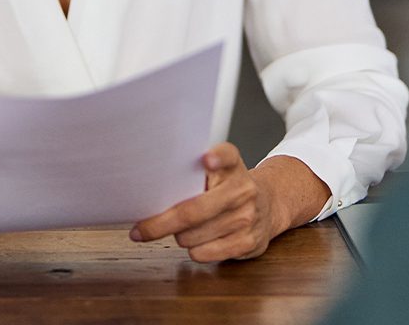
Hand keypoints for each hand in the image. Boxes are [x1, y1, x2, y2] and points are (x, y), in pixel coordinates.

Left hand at [128, 145, 329, 262]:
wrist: (269, 204)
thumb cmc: (227, 187)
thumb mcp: (217, 170)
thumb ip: (191, 172)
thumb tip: (149, 186)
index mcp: (232, 164)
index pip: (226, 155)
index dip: (216, 157)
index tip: (206, 160)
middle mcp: (242, 188)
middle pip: (194, 210)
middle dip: (160, 224)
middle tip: (140, 230)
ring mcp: (248, 216)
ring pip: (193, 236)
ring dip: (178, 237)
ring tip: (181, 231)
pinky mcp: (249, 242)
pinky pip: (205, 253)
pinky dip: (193, 251)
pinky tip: (197, 243)